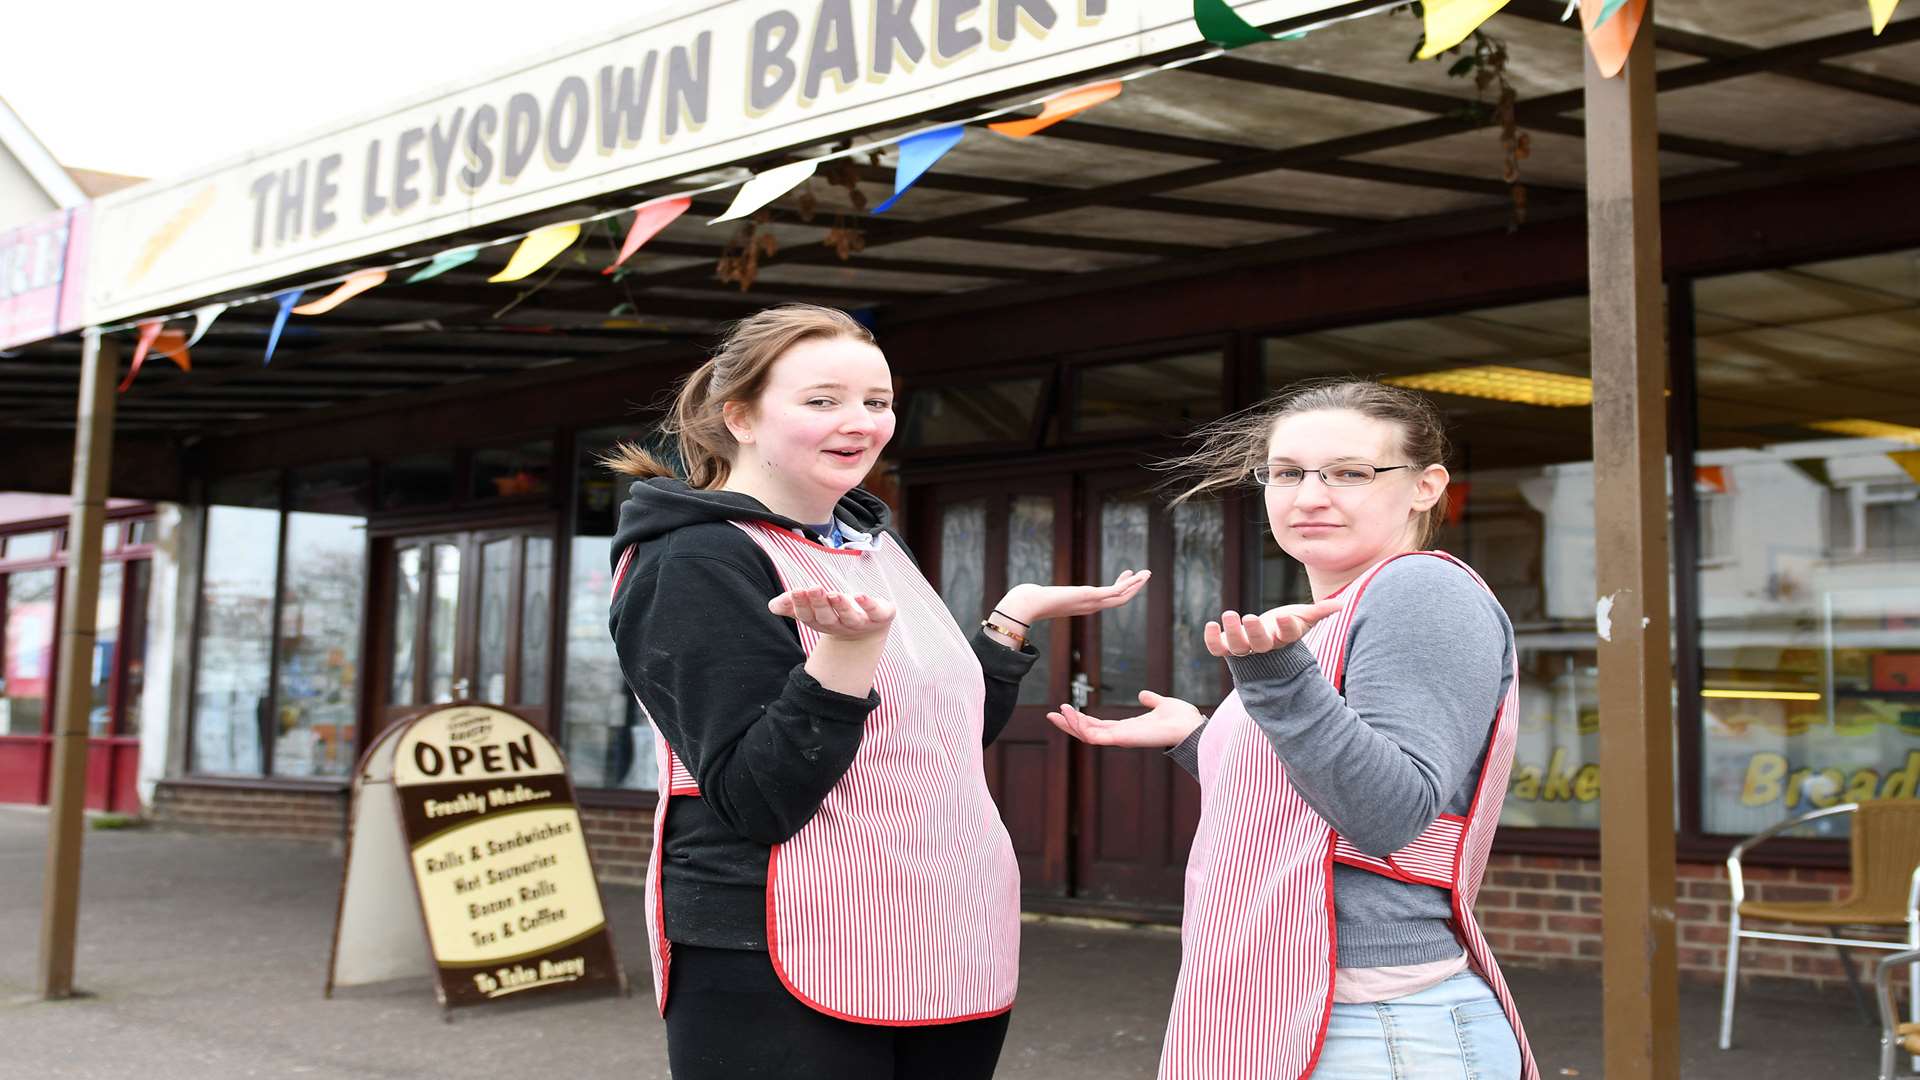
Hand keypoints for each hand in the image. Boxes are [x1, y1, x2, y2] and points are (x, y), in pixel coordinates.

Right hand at [768, 587, 895, 641]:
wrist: (870, 630)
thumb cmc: (837, 613)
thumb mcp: (814, 609)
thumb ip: (793, 605)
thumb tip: (772, 606)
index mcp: (821, 623)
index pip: (808, 616)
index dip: (801, 605)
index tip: (795, 591)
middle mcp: (840, 626)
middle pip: (827, 617)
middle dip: (819, 603)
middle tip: (813, 588)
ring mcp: (860, 623)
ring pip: (849, 616)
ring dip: (841, 606)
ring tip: (834, 594)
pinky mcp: (880, 617)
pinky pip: (874, 612)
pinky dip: (868, 605)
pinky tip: (861, 596)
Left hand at [995, 569, 1150, 625]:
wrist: (1029, 605)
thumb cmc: (1033, 601)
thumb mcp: (1046, 596)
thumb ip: (1047, 596)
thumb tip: (1036, 592)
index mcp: (1083, 605)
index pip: (1107, 598)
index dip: (1120, 588)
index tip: (1126, 575)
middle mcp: (1090, 606)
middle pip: (1120, 599)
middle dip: (1133, 587)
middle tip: (1145, 575)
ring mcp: (1092, 603)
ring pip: (1122, 596)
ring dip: (1136, 585)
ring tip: (1148, 573)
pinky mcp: (1090, 597)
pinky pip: (1115, 592)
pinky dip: (1128, 585)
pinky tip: (1136, 576)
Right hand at [1045, 690, 1203, 748]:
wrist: (1192, 726)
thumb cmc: (1181, 719)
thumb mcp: (1161, 704)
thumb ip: (1151, 700)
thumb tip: (1143, 695)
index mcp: (1127, 728)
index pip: (1097, 726)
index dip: (1081, 719)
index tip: (1065, 709)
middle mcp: (1121, 735)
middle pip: (1087, 732)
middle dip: (1069, 725)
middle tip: (1051, 714)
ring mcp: (1120, 739)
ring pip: (1087, 736)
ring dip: (1071, 724)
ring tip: (1058, 711)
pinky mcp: (1121, 739)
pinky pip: (1094, 736)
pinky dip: (1080, 726)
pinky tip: (1071, 714)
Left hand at [1204, 600, 1342, 657]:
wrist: (1266, 646)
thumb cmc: (1286, 627)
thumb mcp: (1303, 617)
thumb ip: (1320, 611)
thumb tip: (1341, 604)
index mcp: (1284, 639)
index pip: (1288, 634)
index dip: (1287, 627)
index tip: (1285, 616)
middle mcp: (1264, 646)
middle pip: (1260, 643)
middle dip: (1255, 631)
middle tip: (1249, 617)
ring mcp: (1245, 648)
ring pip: (1238, 646)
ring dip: (1232, 632)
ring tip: (1229, 613)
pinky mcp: (1227, 647)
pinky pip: (1218, 648)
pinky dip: (1211, 640)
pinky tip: (1209, 625)